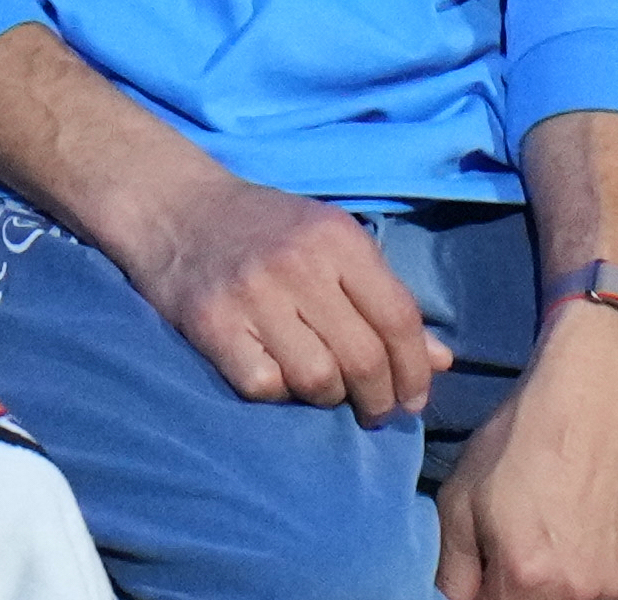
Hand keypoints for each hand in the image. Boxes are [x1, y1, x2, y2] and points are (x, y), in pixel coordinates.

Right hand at [103, 165, 450, 422]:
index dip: (415, 370)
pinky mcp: (212, 322)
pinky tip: (276, 375)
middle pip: (363, 357)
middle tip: (374, 411)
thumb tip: (440, 361)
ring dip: (327, 398)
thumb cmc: (265, 228)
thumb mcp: (331, 244)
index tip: (413, 399)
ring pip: (317, 379)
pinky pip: (264, 385)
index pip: (398, 318)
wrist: (176, 206)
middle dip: (379, 399)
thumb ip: (383, 299)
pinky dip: (278, 393)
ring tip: (322, 389)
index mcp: (338, 238)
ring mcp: (254, 293)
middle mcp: (300, 263)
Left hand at [433, 301, 617, 599]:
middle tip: (513, 561)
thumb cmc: (521, 439)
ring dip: (555, 593)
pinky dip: (590, 583)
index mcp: (528, 576)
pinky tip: (582, 542)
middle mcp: (579, 594)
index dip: (482, 595)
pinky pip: (609, 597)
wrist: (599, 393)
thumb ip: (452, 570)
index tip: (483, 576)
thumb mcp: (460, 498)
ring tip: (551, 546)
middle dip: (515, 593)